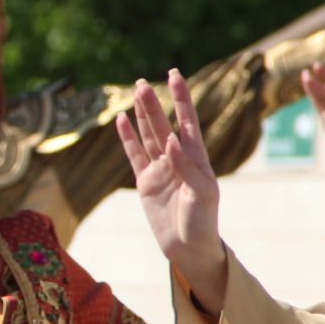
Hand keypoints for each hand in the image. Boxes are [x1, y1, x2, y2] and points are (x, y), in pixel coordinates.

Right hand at [115, 71, 226, 310]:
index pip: (187, 122)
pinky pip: (134, 155)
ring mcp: (160, 170)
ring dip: (141, 115)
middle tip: (143, 82)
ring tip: (135, 92)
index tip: (175, 76)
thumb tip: (170, 140)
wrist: (189, 248)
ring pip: (148, 136)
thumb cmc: (203, 221)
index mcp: (196, 159)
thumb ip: (186, 166)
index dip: (181, 99)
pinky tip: (121, 120)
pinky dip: (127, 138)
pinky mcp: (145, 183)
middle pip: (163, 124)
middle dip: (154, 104)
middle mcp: (177, 159)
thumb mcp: (201, 194)